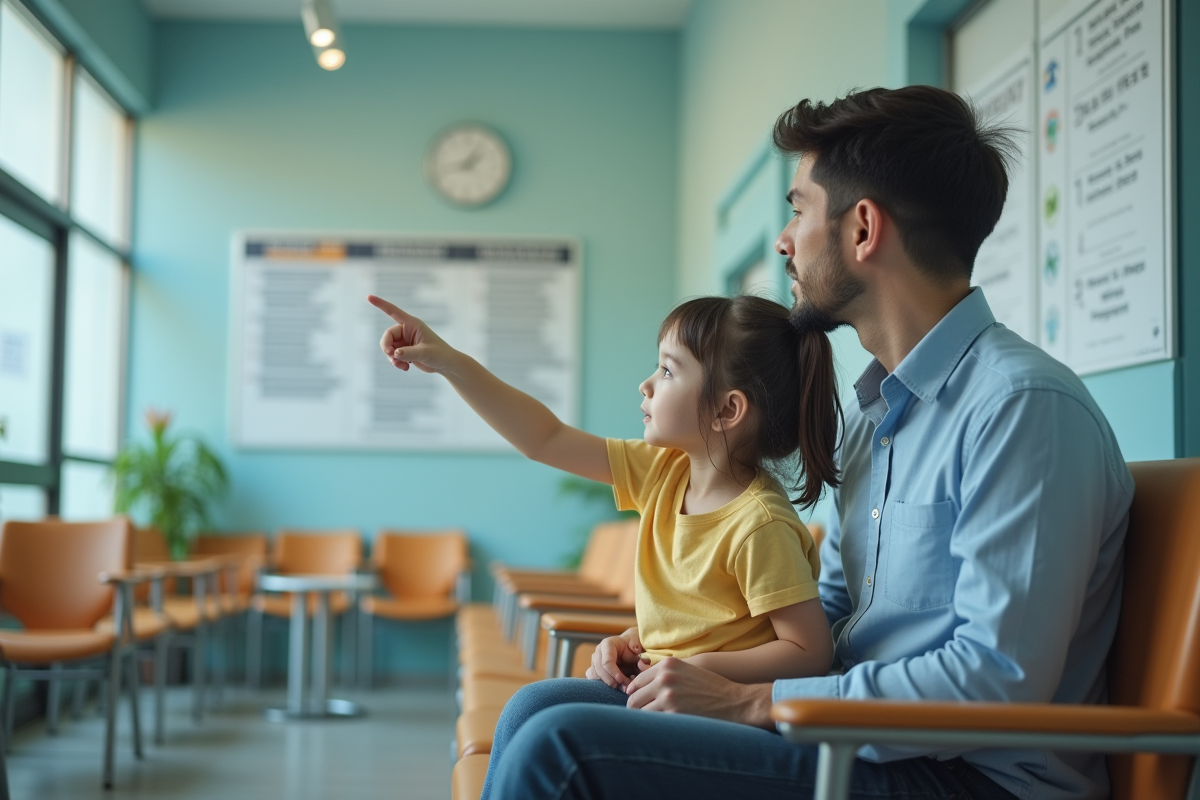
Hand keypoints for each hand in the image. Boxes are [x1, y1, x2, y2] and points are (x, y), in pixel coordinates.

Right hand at [367, 295, 458, 374]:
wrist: (446, 365)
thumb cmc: (440, 354)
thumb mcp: (425, 353)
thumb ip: (409, 353)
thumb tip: (394, 354)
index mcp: (412, 324)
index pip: (393, 311)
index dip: (381, 304)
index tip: (368, 297)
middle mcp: (407, 331)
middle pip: (387, 336)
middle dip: (386, 347)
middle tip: (392, 356)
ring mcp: (405, 341)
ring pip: (388, 347)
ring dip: (392, 358)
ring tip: (402, 366)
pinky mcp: (405, 351)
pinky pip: (393, 355)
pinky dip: (396, 362)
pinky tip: (405, 368)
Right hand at [585, 627, 646, 688]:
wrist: (627, 648)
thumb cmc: (631, 647)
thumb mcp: (636, 645)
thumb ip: (637, 646)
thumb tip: (635, 650)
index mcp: (607, 644)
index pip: (606, 662)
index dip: (614, 673)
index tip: (623, 681)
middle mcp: (598, 652)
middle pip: (599, 670)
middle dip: (611, 681)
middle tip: (623, 687)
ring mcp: (594, 660)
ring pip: (596, 676)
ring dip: (608, 684)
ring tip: (622, 687)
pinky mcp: (594, 669)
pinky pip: (594, 679)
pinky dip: (603, 685)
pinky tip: (615, 686)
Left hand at [624, 657, 776, 728]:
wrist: (736, 702)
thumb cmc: (712, 688)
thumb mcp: (687, 671)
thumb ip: (665, 675)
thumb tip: (639, 688)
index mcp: (667, 665)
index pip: (637, 682)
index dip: (635, 695)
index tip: (638, 704)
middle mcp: (665, 677)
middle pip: (634, 699)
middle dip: (637, 710)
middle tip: (642, 721)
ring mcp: (668, 695)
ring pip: (640, 713)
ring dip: (645, 721)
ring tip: (653, 727)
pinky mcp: (674, 713)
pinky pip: (652, 724)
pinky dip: (654, 728)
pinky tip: (662, 731)